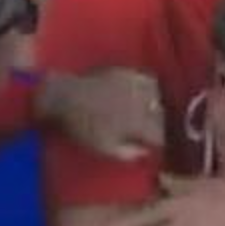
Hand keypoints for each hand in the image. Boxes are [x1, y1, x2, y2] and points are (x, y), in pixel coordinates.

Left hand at [38, 68, 163, 160]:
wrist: (64, 97)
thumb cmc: (82, 126)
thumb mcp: (104, 147)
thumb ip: (128, 153)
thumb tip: (145, 153)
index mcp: (138, 122)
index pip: (159, 136)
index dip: (157, 144)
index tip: (152, 147)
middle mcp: (142, 102)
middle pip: (160, 116)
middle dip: (157, 125)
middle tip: (147, 132)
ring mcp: (134, 84)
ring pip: (157, 96)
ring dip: (155, 106)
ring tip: (147, 113)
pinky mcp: (126, 72)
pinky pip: (146, 79)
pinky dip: (148, 88)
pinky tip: (141, 94)